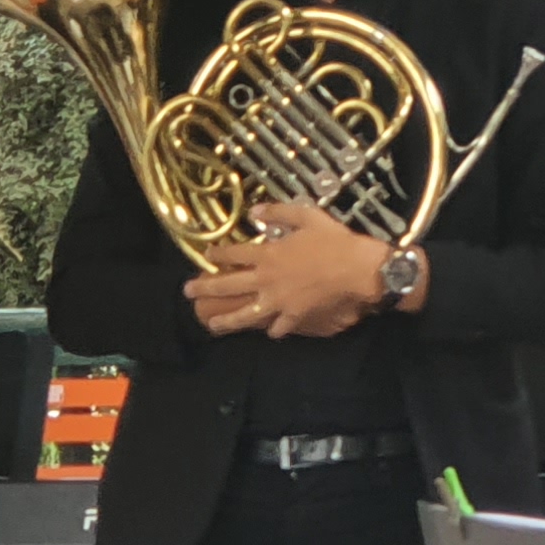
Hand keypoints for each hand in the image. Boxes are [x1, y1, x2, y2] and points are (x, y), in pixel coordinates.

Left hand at [183, 203, 386, 338]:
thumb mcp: (307, 216)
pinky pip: (278, 327)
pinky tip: (270, 331)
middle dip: (205, 289)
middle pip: (228, 285)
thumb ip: (278, 213)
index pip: (234, 253)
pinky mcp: (294, 316)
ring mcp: (279, 301)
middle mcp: (267, 280)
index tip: (207, 255)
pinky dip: (273, 329)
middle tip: (187, 293)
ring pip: (245, 314)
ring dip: (227, 320)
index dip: (218, 253)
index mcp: (269, 254)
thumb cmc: (334, 241)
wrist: (357, 269)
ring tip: (213, 326)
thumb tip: (255, 213)